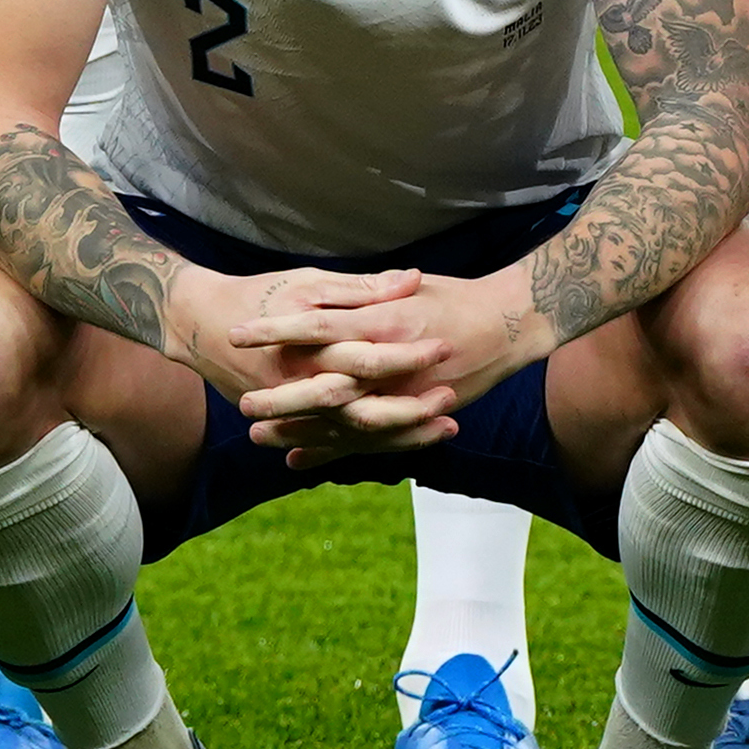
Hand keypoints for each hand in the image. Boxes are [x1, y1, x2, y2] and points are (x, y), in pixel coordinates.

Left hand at [226, 268, 517, 461]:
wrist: (511, 323)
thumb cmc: (456, 297)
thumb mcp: (407, 288)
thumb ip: (364, 295)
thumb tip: (319, 295)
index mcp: (383, 321)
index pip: (317, 327)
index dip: (277, 332)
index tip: (238, 335)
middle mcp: (391, 364)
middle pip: (325, 387)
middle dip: (282, 399)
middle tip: (243, 406)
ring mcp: (403, 396)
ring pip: (343, 422)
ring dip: (300, 431)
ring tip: (259, 436)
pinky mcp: (415, 414)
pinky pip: (369, 441)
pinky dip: (333, 452)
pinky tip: (298, 460)